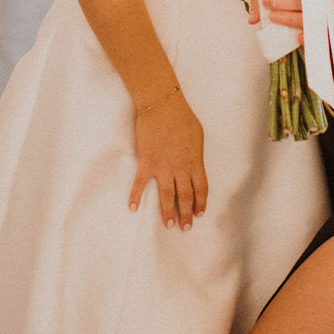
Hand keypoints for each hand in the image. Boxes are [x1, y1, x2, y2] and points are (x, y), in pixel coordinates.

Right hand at [129, 90, 206, 230]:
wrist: (162, 105)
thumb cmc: (182, 117)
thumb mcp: (198, 136)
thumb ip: (196, 155)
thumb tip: (194, 166)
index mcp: (195, 162)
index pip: (201, 189)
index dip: (200, 203)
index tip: (199, 213)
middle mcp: (180, 169)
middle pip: (185, 197)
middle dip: (186, 214)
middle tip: (185, 227)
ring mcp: (162, 167)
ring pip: (166, 196)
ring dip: (167, 212)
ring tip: (169, 225)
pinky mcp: (146, 162)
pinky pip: (140, 184)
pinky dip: (136, 197)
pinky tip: (133, 208)